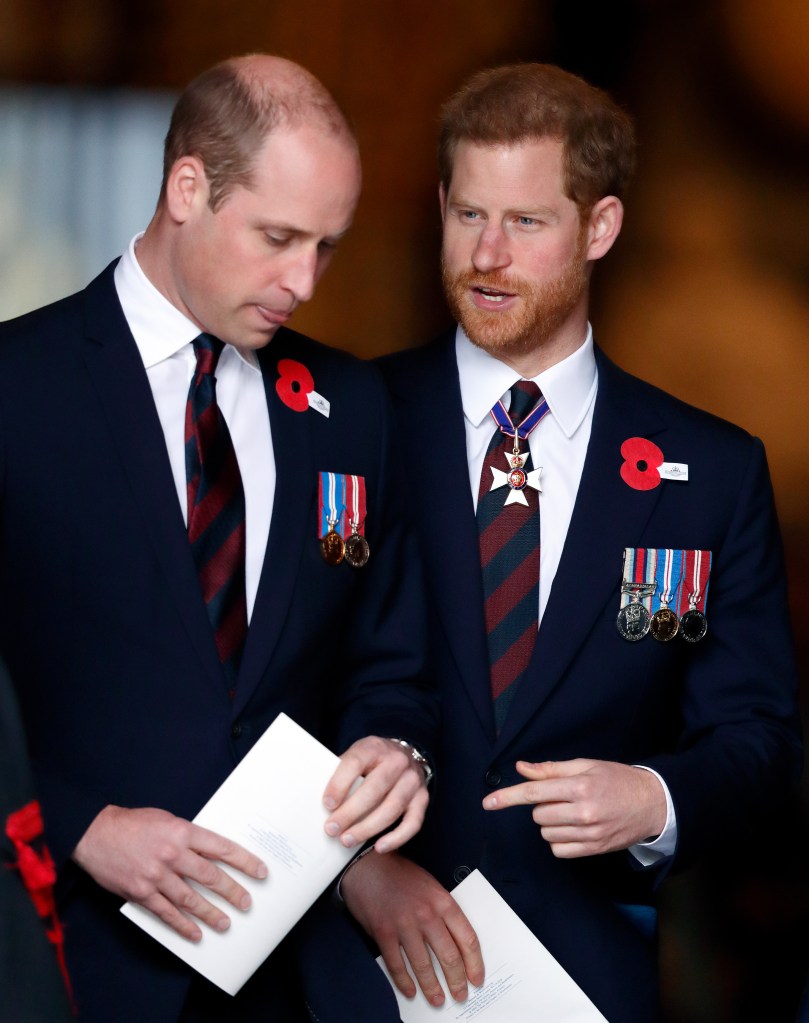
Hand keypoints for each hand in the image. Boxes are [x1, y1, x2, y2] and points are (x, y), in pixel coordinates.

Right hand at [72, 805, 267, 940]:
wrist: (96, 834)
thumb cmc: (134, 824)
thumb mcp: (168, 820)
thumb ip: (188, 837)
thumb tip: (212, 854)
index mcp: (182, 832)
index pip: (222, 848)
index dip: (244, 861)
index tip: (260, 871)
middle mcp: (172, 854)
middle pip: (211, 876)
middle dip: (233, 892)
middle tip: (247, 903)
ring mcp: (156, 876)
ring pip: (191, 900)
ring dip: (211, 914)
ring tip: (226, 923)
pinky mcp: (141, 893)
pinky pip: (167, 913)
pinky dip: (183, 926)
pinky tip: (196, 933)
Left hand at [322, 736, 429, 851]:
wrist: (404, 755)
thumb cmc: (373, 761)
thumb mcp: (357, 755)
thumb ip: (342, 773)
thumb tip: (323, 803)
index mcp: (374, 747)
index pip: (355, 763)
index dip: (340, 784)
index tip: (327, 804)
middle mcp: (397, 761)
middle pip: (374, 789)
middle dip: (350, 813)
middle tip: (332, 829)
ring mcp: (412, 780)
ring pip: (391, 808)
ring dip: (368, 828)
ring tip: (347, 840)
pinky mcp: (422, 799)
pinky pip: (413, 823)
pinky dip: (396, 838)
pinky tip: (379, 847)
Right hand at [342, 851, 483, 1006]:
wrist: (368, 865)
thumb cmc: (400, 875)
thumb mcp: (431, 887)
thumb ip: (443, 912)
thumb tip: (455, 944)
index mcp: (442, 901)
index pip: (467, 938)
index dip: (475, 963)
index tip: (477, 978)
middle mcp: (426, 914)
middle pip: (449, 956)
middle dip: (457, 981)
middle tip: (460, 995)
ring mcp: (404, 924)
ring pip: (423, 965)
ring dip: (432, 987)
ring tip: (438, 1000)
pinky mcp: (383, 932)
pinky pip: (397, 965)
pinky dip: (404, 982)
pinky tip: (410, 991)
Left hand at [483, 759, 666, 857]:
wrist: (652, 804)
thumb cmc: (617, 780)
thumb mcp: (585, 765)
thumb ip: (551, 769)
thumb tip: (522, 768)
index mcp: (578, 786)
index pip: (534, 792)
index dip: (508, 797)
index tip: (489, 802)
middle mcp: (582, 812)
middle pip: (538, 814)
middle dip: (543, 805)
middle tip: (563, 797)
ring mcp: (589, 834)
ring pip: (546, 833)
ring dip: (551, 823)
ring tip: (572, 811)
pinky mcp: (593, 849)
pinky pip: (559, 850)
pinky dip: (559, 839)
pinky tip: (574, 828)